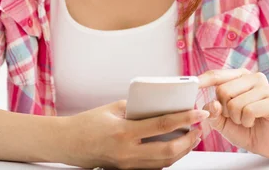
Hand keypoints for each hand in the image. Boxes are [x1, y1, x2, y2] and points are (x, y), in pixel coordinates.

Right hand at [63, 100, 208, 168]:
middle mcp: (127, 152)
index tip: (199, 112)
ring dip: (183, 150)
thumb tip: (161, 105)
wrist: (67, 143)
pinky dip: (169, 157)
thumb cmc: (88, 122)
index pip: (162, 125)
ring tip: (193, 137)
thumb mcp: (114, 108)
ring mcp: (127, 164)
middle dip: (189, 139)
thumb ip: (138, 108)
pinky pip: (154, 166)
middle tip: (200, 127)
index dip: (185, 118)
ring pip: (164, 162)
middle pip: (168, 150)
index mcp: (124, 132)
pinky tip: (177, 147)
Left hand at [198, 69, 268, 158]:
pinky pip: (249, 111)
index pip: (217, 75)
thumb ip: (213, 112)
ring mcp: (266, 88)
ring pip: (235, 103)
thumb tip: (212, 104)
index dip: (203, 80)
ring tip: (245, 120)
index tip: (192, 84)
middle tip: (236, 116)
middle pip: (223, 90)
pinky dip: (247, 121)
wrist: (267, 143)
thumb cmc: (244, 128)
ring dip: (237, 118)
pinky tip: (253, 122)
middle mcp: (254, 77)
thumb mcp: (222, 121)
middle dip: (225, 111)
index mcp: (240, 77)